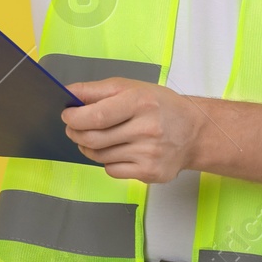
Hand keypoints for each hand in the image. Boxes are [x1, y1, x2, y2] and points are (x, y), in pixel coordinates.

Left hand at [61, 78, 204, 183]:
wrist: (194, 132)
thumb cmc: (160, 106)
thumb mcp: (132, 87)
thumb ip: (97, 90)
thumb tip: (69, 93)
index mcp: (141, 102)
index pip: (97, 116)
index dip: (75, 117)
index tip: (67, 115)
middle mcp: (147, 129)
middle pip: (94, 139)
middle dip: (75, 133)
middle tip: (73, 128)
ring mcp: (149, 154)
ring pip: (100, 156)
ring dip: (88, 147)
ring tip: (93, 137)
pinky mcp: (150, 173)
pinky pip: (112, 170)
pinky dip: (107, 161)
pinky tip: (116, 150)